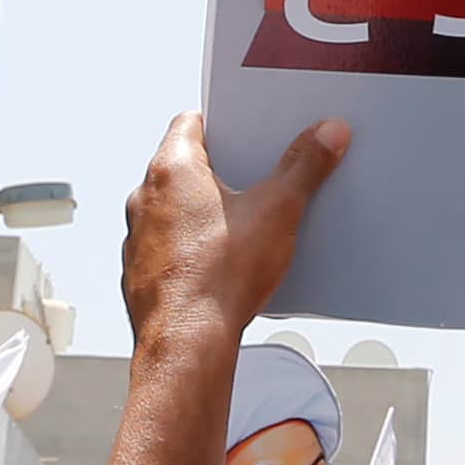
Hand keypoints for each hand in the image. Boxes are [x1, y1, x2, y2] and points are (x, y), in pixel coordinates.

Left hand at [118, 111, 346, 342]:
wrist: (188, 343)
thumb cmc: (218, 278)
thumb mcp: (279, 211)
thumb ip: (305, 166)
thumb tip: (326, 134)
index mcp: (173, 168)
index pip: (192, 122)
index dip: (224, 121)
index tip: (248, 128)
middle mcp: (145, 197)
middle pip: (186, 166)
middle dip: (222, 171)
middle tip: (257, 181)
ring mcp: (138, 236)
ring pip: (175, 209)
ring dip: (203, 213)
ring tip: (244, 228)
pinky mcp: (141, 271)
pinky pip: (169, 247)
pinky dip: (191, 248)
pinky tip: (223, 265)